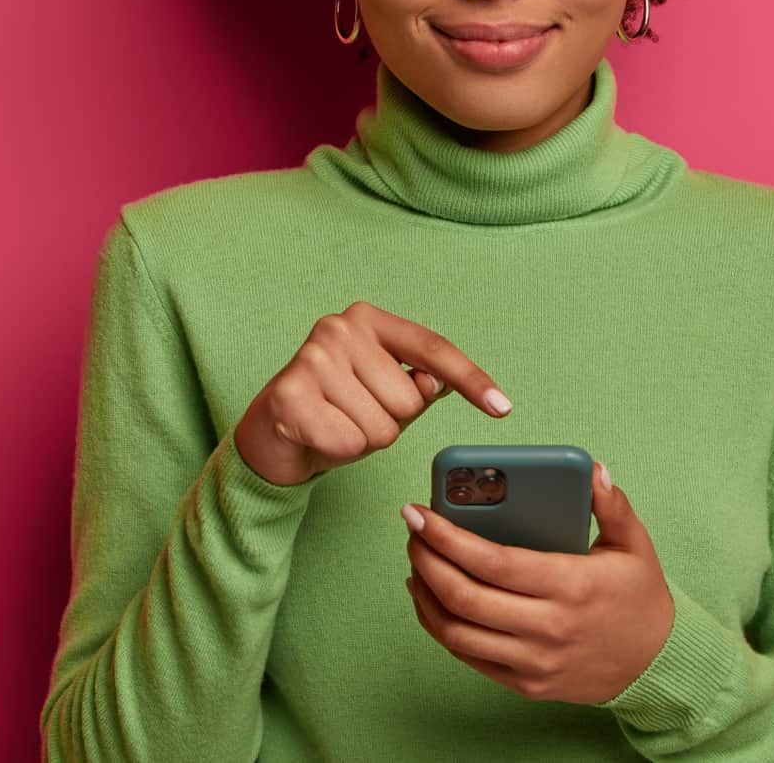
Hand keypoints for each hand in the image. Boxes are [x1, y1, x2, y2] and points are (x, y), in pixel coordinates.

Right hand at [233, 300, 511, 487]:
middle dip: (390, 422)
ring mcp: (313, 357)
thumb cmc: (335, 411)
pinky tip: (316, 435)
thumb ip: (415, 384)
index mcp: (369, 320)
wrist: (271, 435)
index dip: (470, 380)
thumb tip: (434, 383)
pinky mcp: (291, 394)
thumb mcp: (383, 394)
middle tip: (353, 415)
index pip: (432, 350)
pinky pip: (350, 443)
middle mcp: (340, 327)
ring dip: (363, 440)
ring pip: (381, 427)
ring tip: (335, 424)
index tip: (502, 407)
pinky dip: (339, 452)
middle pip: (408, 400)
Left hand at [402, 459, 674, 704]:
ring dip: (425, 596)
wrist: (656, 663)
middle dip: (427, 560)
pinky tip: (431, 599)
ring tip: (417, 563)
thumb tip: (593, 470)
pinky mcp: (526, 684)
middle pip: (465, 597)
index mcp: (571, 585)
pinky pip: (469, 657)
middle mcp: (548, 628)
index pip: (493, 562)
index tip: (419, 514)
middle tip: (413, 532)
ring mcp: (534, 662)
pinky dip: (440, 627)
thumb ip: (612, 504)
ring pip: (458, 633)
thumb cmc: (639, 596)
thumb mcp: (634, 544)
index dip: (448, 538)